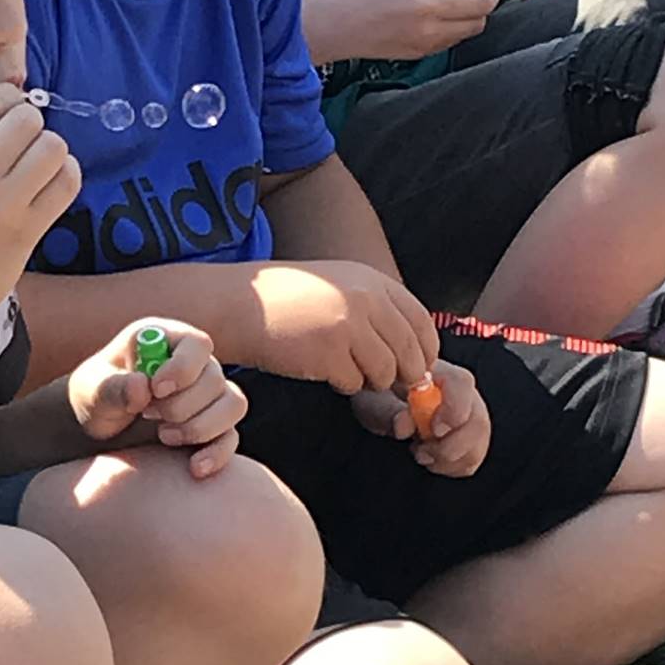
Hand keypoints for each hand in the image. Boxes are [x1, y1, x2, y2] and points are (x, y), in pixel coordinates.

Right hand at [0, 85, 80, 333]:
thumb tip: (15, 105)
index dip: (9, 102)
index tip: (8, 120)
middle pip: (26, 119)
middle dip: (31, 126)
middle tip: (23, 147)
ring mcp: (0, 207)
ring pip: (53, 147)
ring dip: (51, 151)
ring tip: (37, 167)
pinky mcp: (26, 233)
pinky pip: (66, 183)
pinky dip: (66, 175)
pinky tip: (51, 183)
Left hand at [69, 320, 246, 479]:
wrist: (99, 428)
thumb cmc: (95, 396)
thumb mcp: (92, 390)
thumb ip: (113, 387)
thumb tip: (142, 387)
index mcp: (165, 340)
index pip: (197, 344)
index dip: (183, 367)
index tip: (156, 390)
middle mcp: (194, 363)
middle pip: (215, 378)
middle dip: (181, 405)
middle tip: (149, 416)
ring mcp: (208, 395)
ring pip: (233, 404)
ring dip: (201, 427)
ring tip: (162, 437)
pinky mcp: (213, 426)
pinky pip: (231, 437)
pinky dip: (218, 453)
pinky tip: (195, 468)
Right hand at [245, 261, 440, 393]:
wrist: (239, 304)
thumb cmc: (285, 298)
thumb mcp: (337, 284)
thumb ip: (375, 307)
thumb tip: (413, 351)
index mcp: (371, 280)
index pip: (421, 321)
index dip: (424, 350)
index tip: (417, 365)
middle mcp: (365, 299)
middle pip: (410, 351)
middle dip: (405, 374)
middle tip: (389, 382)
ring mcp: (348, 326)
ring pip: (386, 373)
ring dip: (371, 380)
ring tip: (347, 370)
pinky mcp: (328, 354)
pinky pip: (354, 384)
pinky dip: (343, 385)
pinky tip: (324, 371)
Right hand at [310, 0, 501, 61]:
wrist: (327, 20)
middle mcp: (430, 1)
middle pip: (485, 2)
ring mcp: (427, 30)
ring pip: (476, 24)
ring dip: (473, 14)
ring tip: (457, 7)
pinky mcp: (421, 50)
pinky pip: (454, 40)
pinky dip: (454, 30)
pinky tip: (437, 21)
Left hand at [349, 359, 490, 476]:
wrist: (377, 403)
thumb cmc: (376, 395)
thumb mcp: (371, 400)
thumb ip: (387, 410)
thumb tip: (404, 424)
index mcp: (438, 372)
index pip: (462, 384)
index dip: (454, 409)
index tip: (434, 430)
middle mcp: (460, 392)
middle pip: (477, 420)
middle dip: (451, 446)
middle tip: (421, 450)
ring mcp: (468, 415)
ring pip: (478, 444)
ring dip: (449, 459)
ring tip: (421, 453)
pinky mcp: (469, 439)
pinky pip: (471, 459)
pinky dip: (450, 467)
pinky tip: (430, 458)